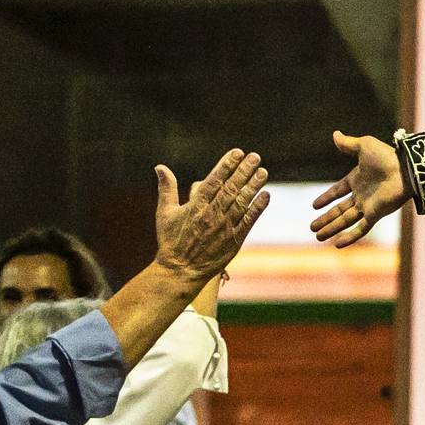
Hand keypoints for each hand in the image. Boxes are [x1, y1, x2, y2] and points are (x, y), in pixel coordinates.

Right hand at [153, 150, 270, 282]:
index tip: (238, 152)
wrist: (179, 271)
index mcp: (195, 206)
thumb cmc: (171, 241)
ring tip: (263, 172)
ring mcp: (224, 227)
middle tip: (255, 157)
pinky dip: (257, 208)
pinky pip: (248, 221)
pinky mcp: (234, 240)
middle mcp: (211, 214)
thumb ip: (166, 188)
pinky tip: (266, 195)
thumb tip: (159, 167)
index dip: (226, 165)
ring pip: (242, 203)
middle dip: (244, 171)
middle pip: (231, 189)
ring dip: (253, 186)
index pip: (214, 181)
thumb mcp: (165, 213)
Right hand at [309, 131, 406, 247]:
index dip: (326, 198)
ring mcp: (368, 206)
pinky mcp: (375, 214)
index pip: (338, 191)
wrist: (404, 168)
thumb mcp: (364, 145)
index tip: (314, 205)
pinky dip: (349, 237)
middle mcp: (361, 194)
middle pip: (339, 210)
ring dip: (331, 229)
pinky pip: (360, 229)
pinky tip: (337, 244)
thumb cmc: (387, 156)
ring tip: (317, 236)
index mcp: (357, 179)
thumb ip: (348, 143)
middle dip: (326, 219)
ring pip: (345, 220)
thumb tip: (335, 134)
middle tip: (311, 228)